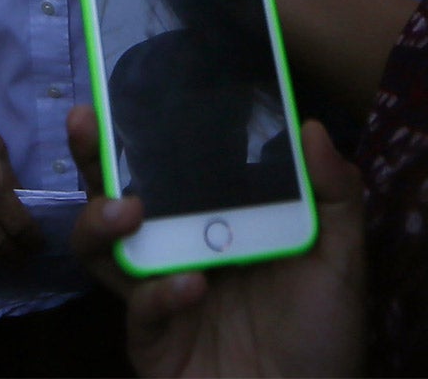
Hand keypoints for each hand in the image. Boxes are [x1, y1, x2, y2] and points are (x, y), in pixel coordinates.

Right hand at [67, 105, 364, 377]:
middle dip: (93, 156)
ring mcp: (157, 294)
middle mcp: (176, 247)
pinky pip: (139, 311)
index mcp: (213, 218)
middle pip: (115, 193)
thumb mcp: (339, 258)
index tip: (126, 84)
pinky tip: (191, 286)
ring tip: (127, 209)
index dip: (140, 126)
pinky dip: (159, 295)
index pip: (167, 163)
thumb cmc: (322, 334)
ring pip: (100, 249)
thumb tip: (309, 125)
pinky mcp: (152, 342)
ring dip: (100, 221)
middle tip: (88, 123)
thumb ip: (334, 193)